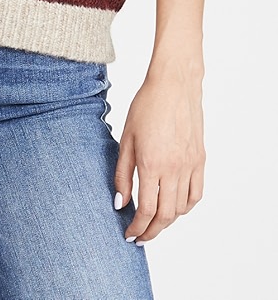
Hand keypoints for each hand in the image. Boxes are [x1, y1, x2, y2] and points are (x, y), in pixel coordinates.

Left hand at [114, 66, 205, 243]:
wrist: (174, 85)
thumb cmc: (146, 106)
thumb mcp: (126, 138)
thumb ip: (122, 174)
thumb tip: (120, 203)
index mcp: (151, 164)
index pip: (146, 210)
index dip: (137, 227)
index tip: (129, 234)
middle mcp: (173, 169)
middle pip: (165, 215)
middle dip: (151, 231)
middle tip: (140, 237)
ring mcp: (190, 165)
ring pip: (181, 208)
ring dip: (167, 221)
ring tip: (154, 222)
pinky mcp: (200, 160)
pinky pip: (196, 194)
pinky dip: (185, 207)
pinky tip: (175, 207)